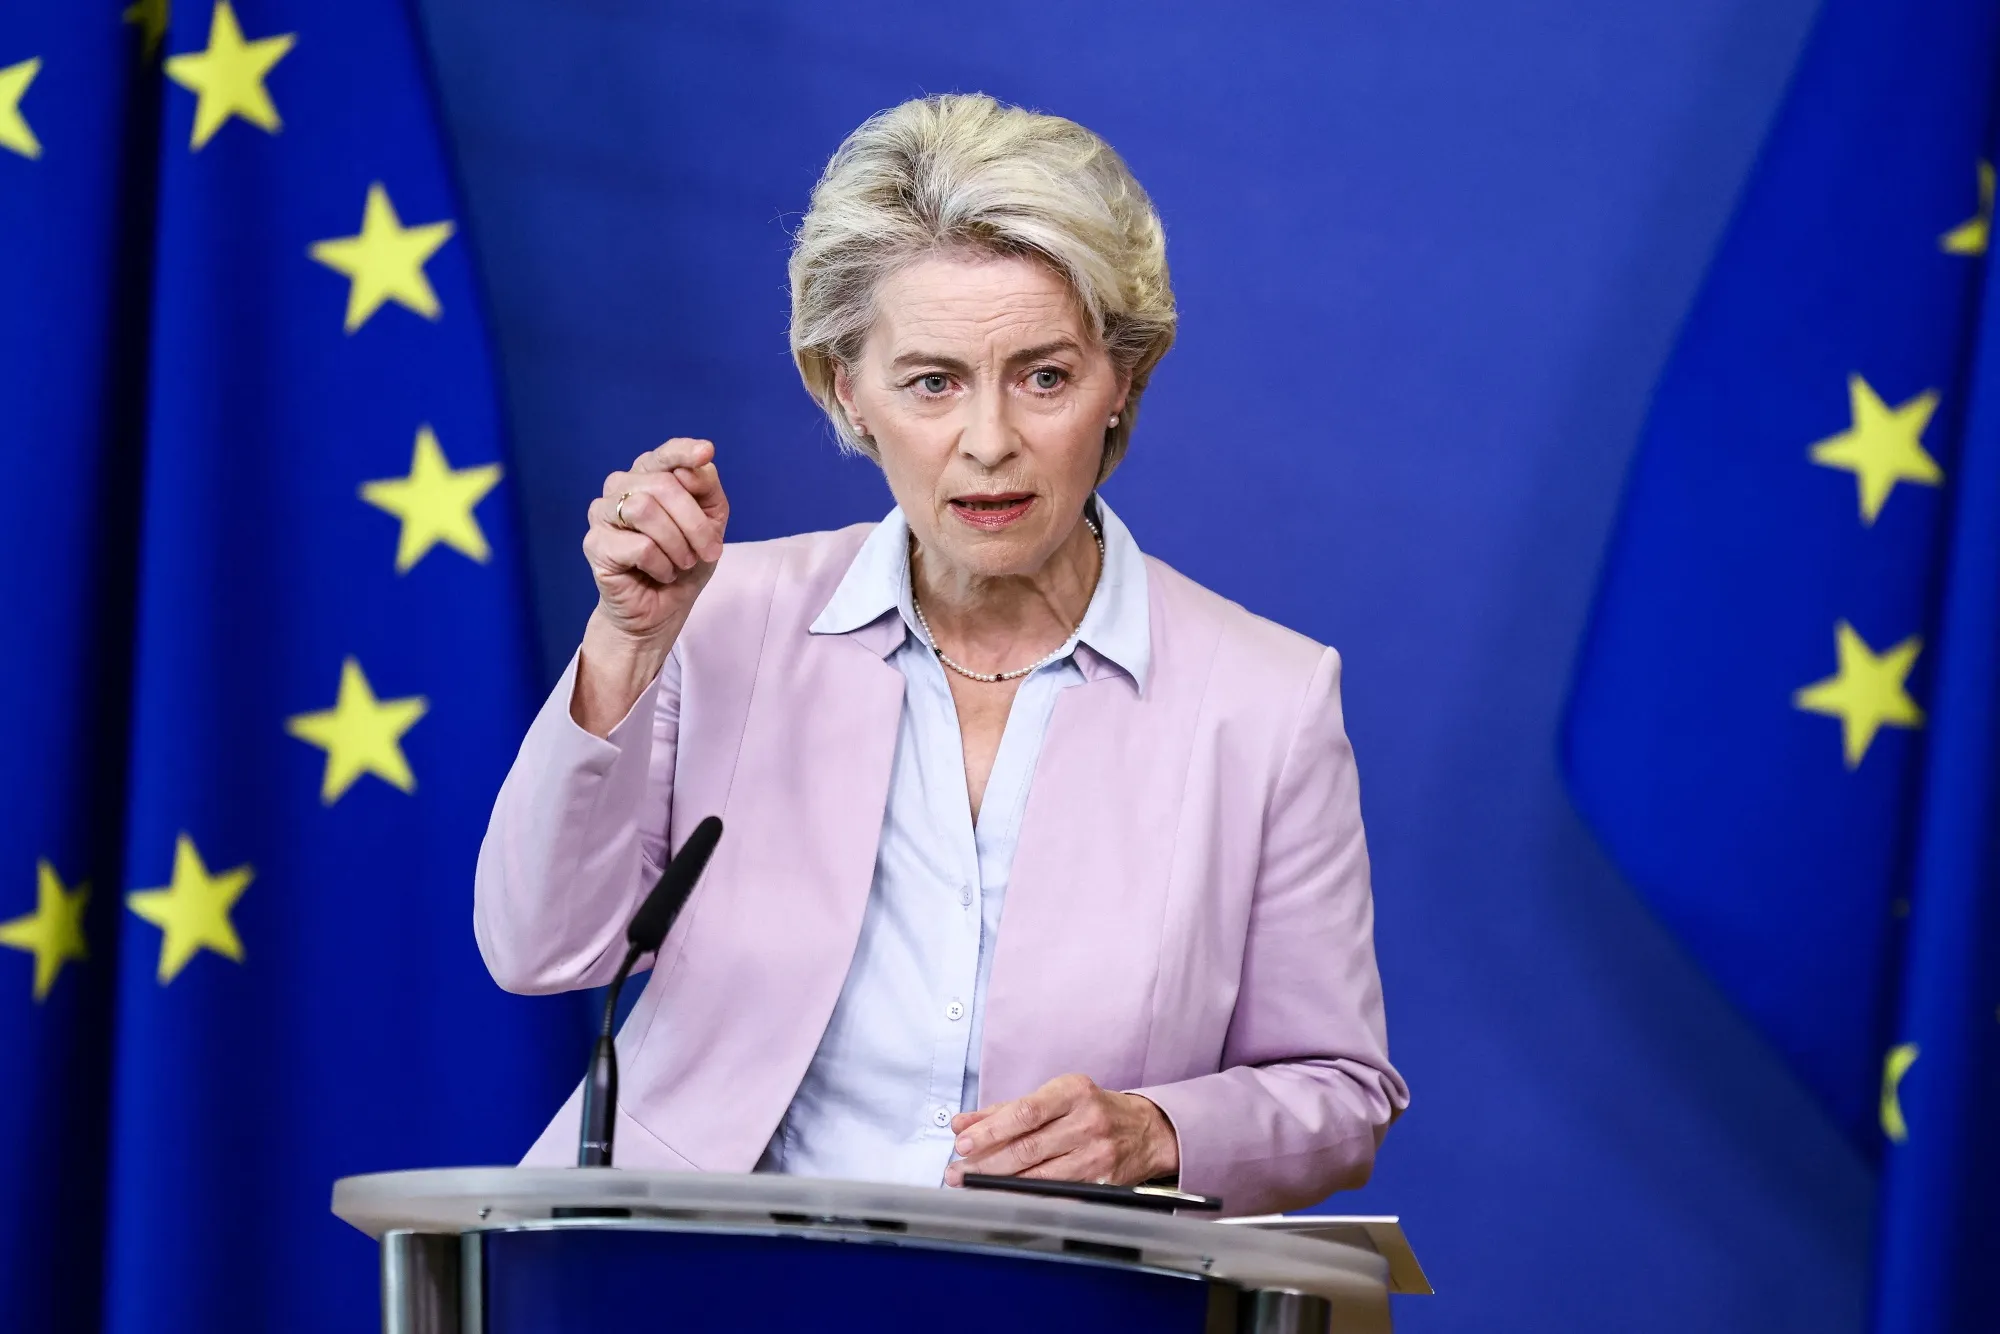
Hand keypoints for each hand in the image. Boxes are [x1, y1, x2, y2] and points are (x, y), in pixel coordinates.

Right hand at [584, 437, 728, 639]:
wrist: (660, 611)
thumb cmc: (683, 563)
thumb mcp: (710, 524)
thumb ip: (707, 490)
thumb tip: (698, 466)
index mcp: (648, 476)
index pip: (665, 454)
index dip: (684, 451)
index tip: (706, 452)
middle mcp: (620, 487)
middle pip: (663, 485)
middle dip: (695, 523)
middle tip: (707, 552)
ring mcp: (602, 513)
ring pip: (645, 509)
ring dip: (677, 543)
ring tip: (682, 563)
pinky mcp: (595, 544)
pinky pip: (638, 545)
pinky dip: (662, 564)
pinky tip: (662, 573)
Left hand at [944, 1073, 1178, 1187]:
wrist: (1146, 1131)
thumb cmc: (1092, 1110)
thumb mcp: (1054, 1098)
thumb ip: (1005, 1110)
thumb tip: (962, 1124)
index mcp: (1073, 1092)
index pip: (1026, 1111)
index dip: (992, 1129)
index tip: (964, 1142)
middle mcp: (1088, 1121)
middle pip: (1029, 1147)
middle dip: (987, 1163)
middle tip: (957, 1171)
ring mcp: (1097, 1154)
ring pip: (1040, 1175)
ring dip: (1000, 1183)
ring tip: (971, 1185)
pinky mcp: (1103, 1182)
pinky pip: (1057, 1193)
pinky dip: (1028, 1197)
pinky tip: (1005, 1197)